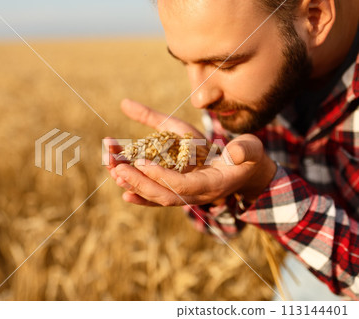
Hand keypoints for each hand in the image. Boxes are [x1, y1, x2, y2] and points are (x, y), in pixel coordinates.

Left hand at [106, 99, 276, 206]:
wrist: (245, 174)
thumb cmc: (248, 158)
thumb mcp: (251, 149)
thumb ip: (245, 149)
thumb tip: (235, 150)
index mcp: (213, 185)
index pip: (183, 186)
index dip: (162, 177)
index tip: (141, 163)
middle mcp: (196, 195)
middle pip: (163, 195)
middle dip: (138, 182)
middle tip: (116, 167)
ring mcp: (186, 196)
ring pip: (156, 196)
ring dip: (133, 184)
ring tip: (112, 168)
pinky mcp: (179, 192)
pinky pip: (157, 197)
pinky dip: (140, 195)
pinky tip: (122, 189)